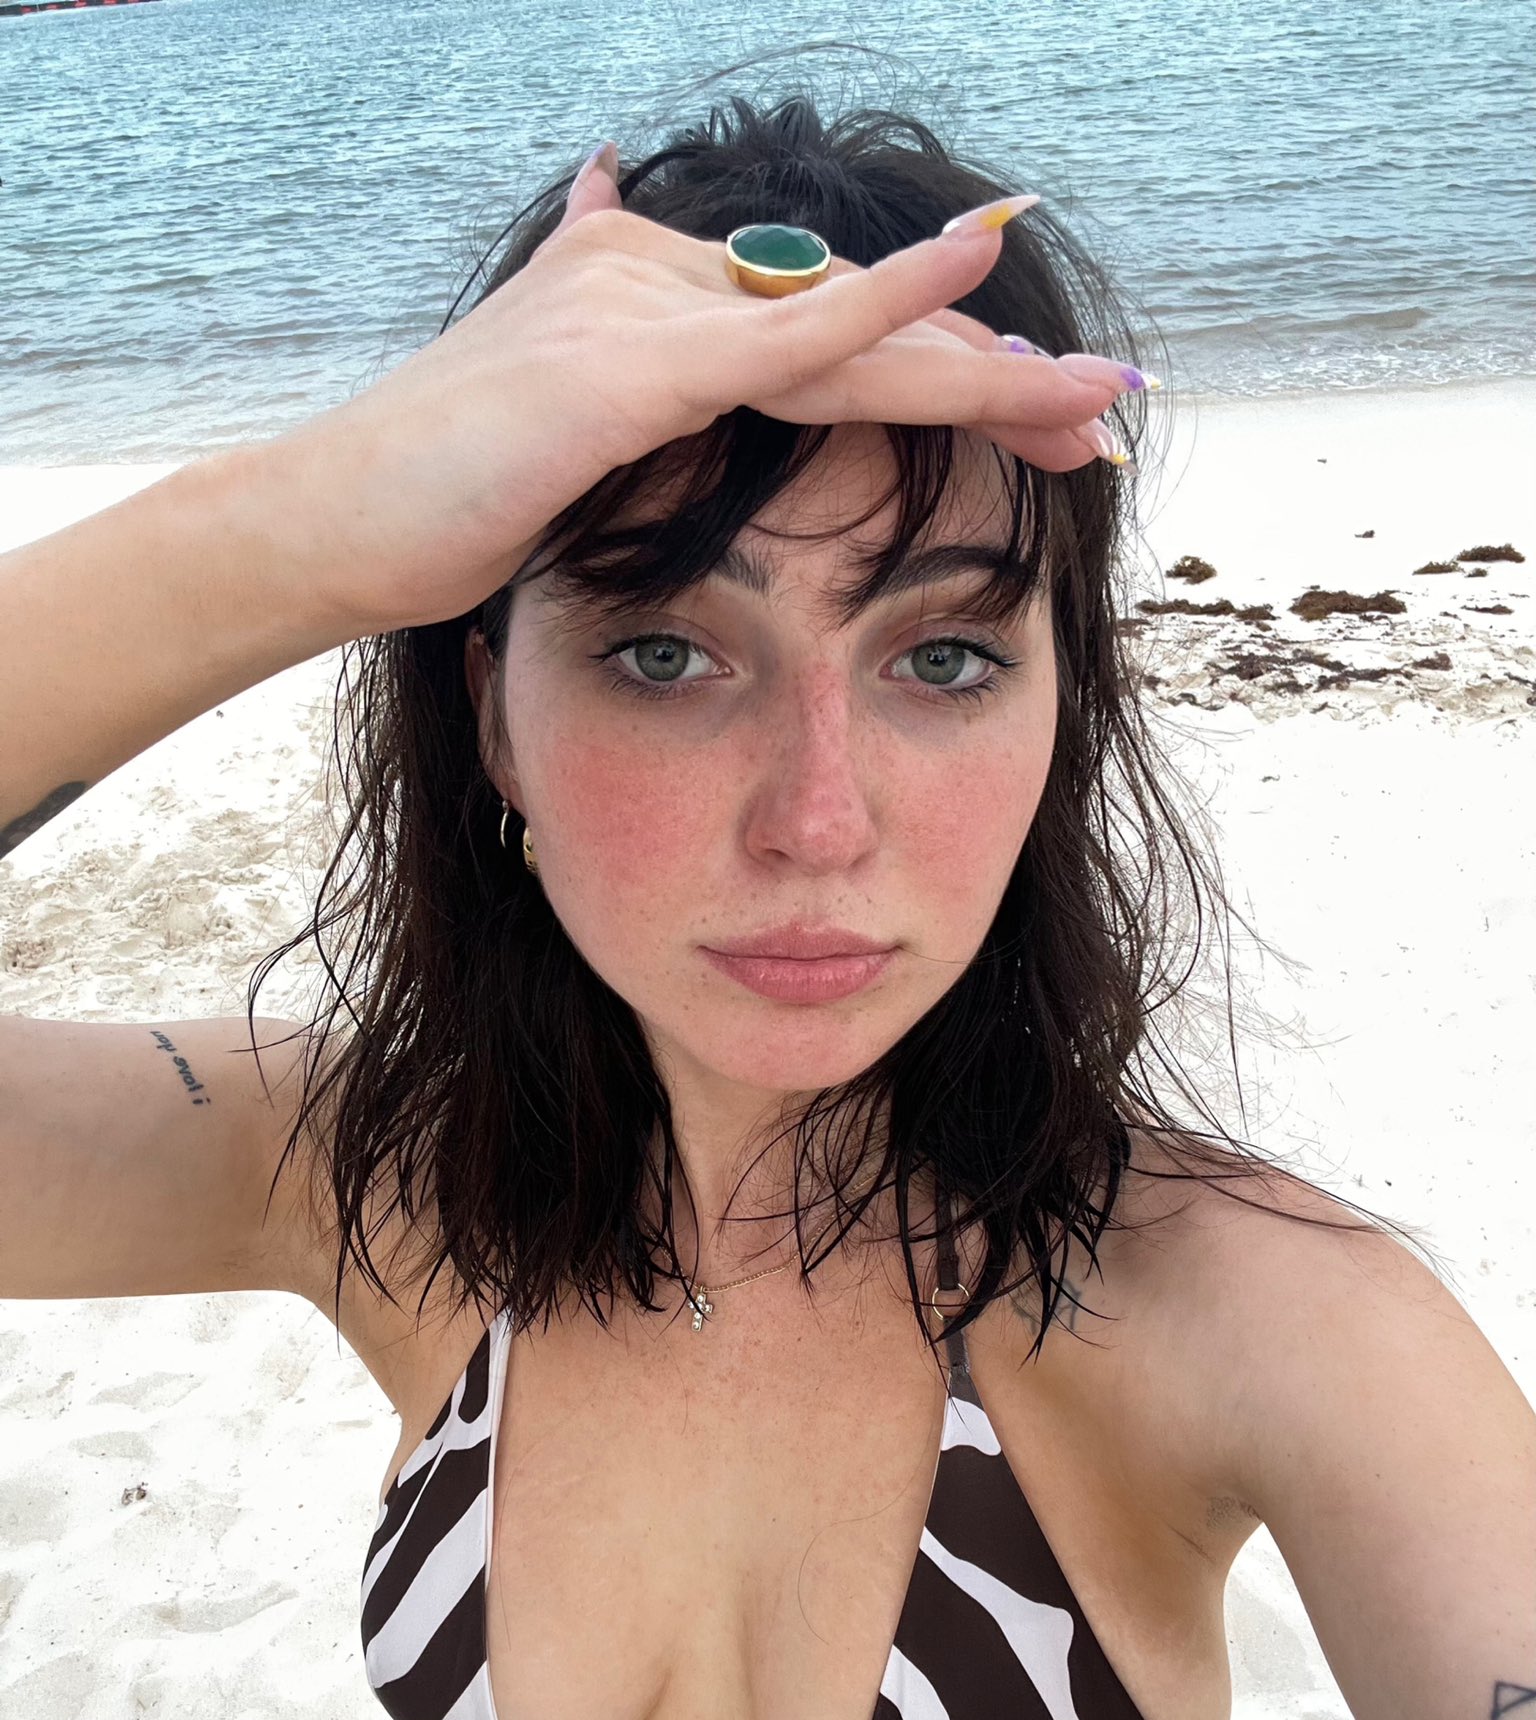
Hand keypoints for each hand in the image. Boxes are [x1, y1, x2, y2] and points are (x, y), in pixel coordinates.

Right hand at [263, 147, 1140, 638]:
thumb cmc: (432, 500)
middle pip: (860, 322)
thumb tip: (615, 223)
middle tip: (1103, 416)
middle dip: (991, 376)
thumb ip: (612, 372)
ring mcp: (645, 311)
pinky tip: (983, 271)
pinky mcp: (630, 365)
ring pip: (850, 332)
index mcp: (648, 297)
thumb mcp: (543, 434)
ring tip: (1100, 395)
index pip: (822, 331)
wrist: (332, 527)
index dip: (932, 371)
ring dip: (986, 364)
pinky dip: (891, 306)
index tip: (1029, 428)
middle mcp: (657, 279)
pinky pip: (787, 336)